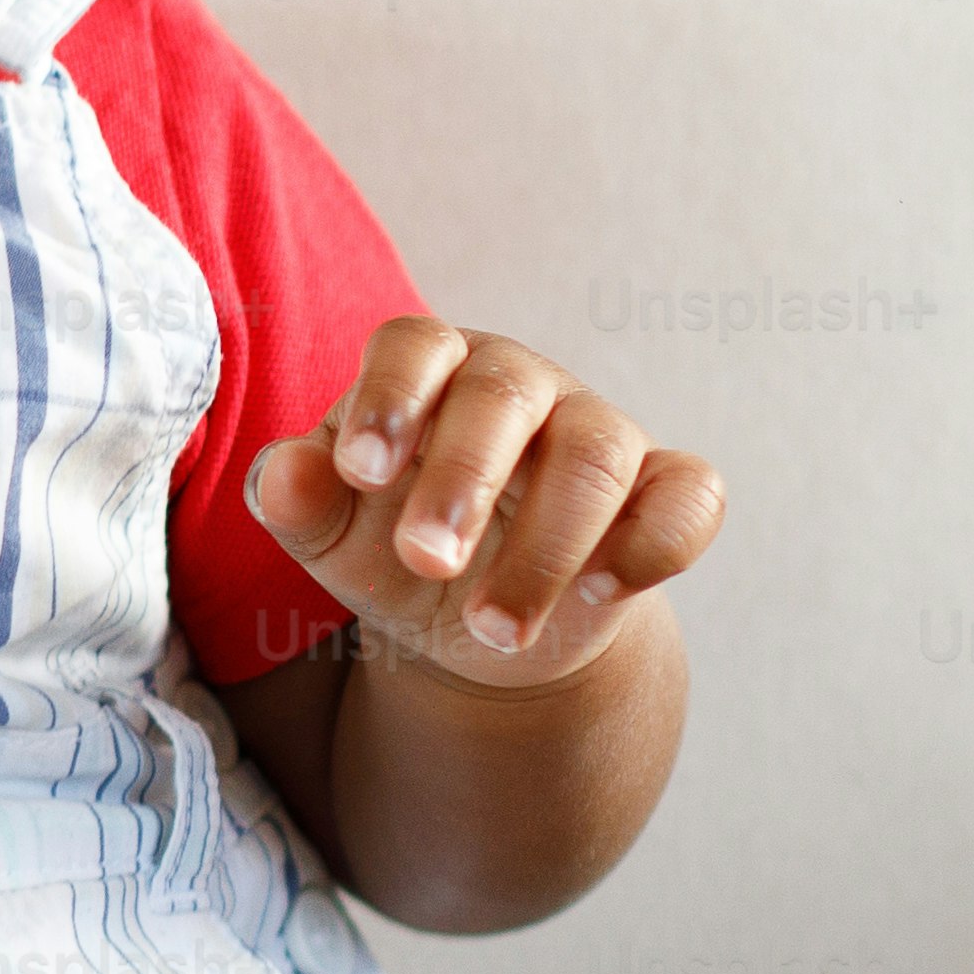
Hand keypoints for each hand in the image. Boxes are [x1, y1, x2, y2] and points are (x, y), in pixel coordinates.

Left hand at [239, 317, 725, 694]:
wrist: (480, 626)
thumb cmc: (394, 552)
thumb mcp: (333, 538)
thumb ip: (298, 501)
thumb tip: (284, 477)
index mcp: (431, 371)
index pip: (415, 345)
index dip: (389, 398)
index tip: (359, 471)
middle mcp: (519, 384)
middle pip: (504, 397)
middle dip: (463, 480)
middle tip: (426, 562)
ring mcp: (598, 431)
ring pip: (595, 454)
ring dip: (547, 548)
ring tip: (493, 628)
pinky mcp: (662, 491)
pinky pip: (689, 495)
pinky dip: (655, 542)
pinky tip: (602, 592)